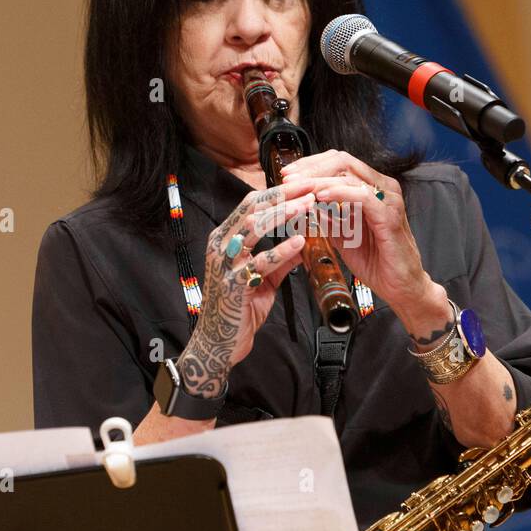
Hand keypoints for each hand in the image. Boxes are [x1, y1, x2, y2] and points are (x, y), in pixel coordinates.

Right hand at [176, 183, 315, 397]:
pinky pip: (259, 263)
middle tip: (310, 189)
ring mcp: (224, 264)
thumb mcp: (263, 280)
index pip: (250, 204)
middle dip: (283, 196)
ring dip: (283, 215)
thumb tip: (303, 244)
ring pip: (252, 229)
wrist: (219, 343)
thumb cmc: (239, 310)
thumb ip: (280, 261)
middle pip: (252, 209)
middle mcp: (220, 246)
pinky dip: (281, 251)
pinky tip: (300, 242)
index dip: (277, 193)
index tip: (304, 186)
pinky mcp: (232, 285)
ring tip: (307, 207)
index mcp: (224, 239)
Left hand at [279, 149, 438, 318]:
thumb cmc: (376, 261)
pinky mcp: (390, 216)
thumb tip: (304, 202)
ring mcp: (388, 199)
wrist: (400, 287)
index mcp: (372, 188)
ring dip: (318, 180)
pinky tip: (320, 197)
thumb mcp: (342, 235)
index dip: (311, 165)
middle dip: (310, 168)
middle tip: (288, 179)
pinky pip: (362, 197)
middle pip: (343, 162)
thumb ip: (326, 216)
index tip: (288, 175)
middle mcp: (383, 187)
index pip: (339, 163)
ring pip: (349, 176)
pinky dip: (339, 194)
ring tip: (297, 187)